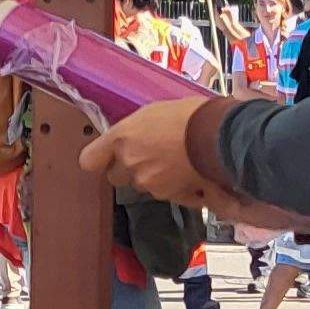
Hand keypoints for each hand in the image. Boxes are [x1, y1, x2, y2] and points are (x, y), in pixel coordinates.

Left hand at [82, 98, 214, 203]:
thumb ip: (134, 131)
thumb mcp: (153, 112)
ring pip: (142, 185)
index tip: (107, 156)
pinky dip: (175, 187)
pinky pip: (166, 194)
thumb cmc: (189, 114)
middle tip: (150, 155)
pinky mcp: (169, 196)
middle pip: (116, 177)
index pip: (89, 160)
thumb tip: (132, 138)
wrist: (220, 134)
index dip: (99, 159)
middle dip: (129, 169)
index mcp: (121, 138)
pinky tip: (189, 173)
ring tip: (176, 160)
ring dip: (154, 177)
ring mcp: (149, 183)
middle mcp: (130, 163)